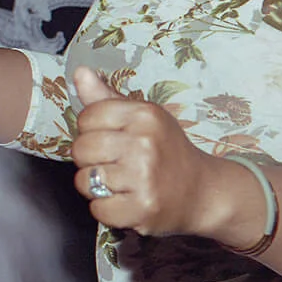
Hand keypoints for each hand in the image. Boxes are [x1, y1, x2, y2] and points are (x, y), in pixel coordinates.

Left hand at [69, 65, 219, 239]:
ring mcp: (145, 177)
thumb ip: (107, 98)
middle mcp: (146, 143)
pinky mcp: (142, 207)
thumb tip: (79, 72)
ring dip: (96, 187)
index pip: (87, 118)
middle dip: (89, 160)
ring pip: (84, 180)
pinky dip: (107, 210)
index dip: (91, 131)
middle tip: (113, 165)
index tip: (110, 140)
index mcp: (146, 115)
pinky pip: (98, 209)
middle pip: (81, 149)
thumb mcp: (144, 118)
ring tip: (119, 184)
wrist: (202, 191)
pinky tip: (126, 201)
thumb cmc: (167, 151)